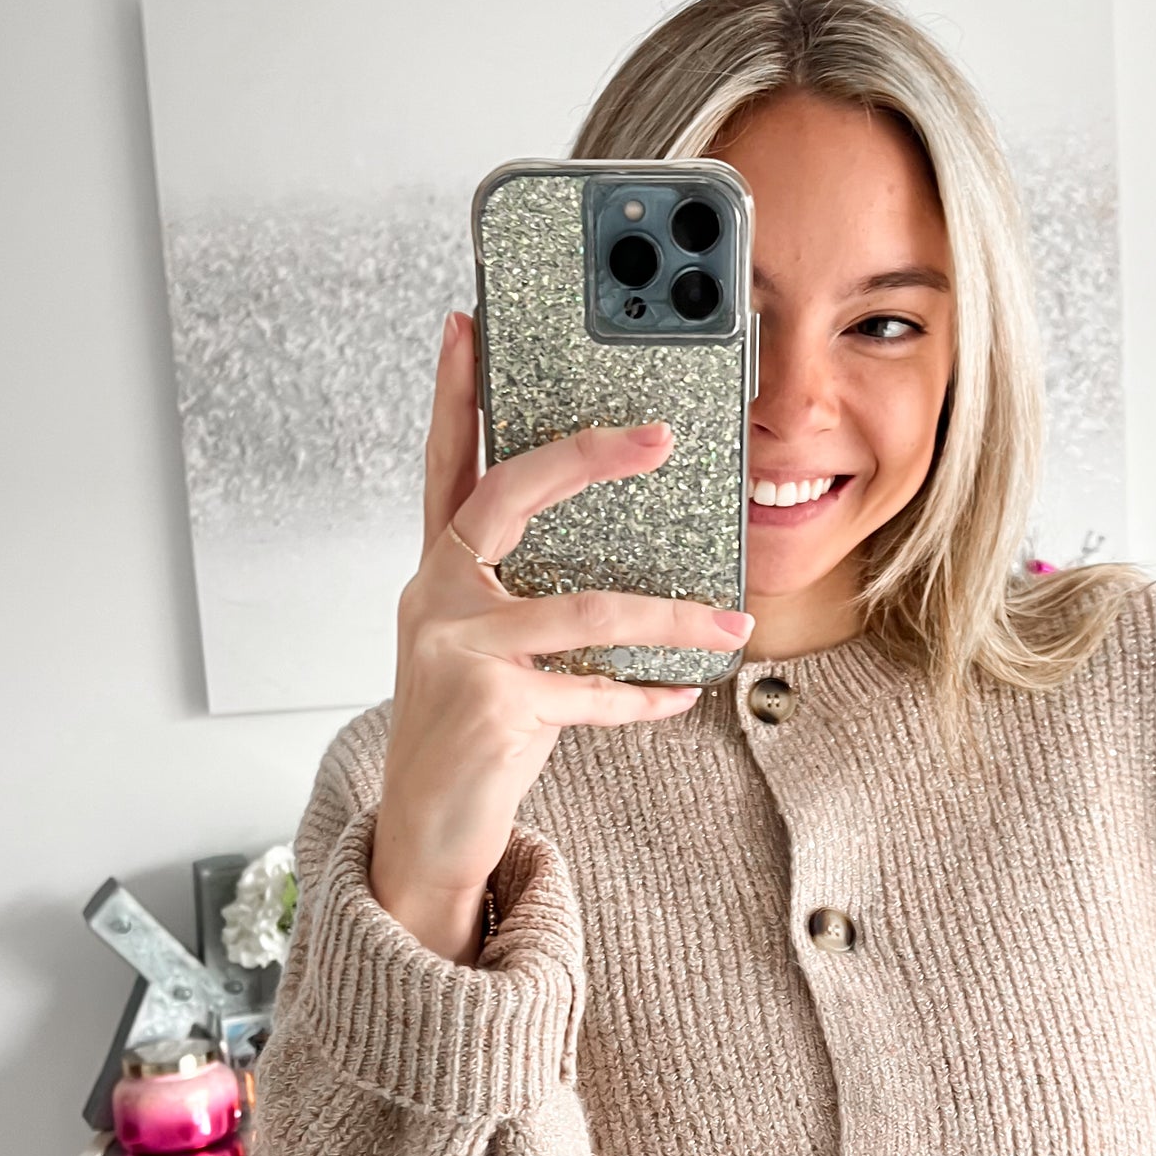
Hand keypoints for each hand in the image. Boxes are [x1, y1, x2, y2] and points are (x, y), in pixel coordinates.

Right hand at [369, 310, 753, 962]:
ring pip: (583, 607)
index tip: (466, 324)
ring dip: (670, 615)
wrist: (423, 832)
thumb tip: (621, 558)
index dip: (455, 395)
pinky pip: (593, 690)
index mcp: (437, 574)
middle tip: (657, 436)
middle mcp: (437, 600)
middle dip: (584, 457)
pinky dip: (646, 695)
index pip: (445, 466)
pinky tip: (684, 691)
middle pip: (507, 498)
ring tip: (732, 622)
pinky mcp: (493, 707)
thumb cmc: (466, 731)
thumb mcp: (486, 650)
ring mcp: (459, 653)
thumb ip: (528, 598)